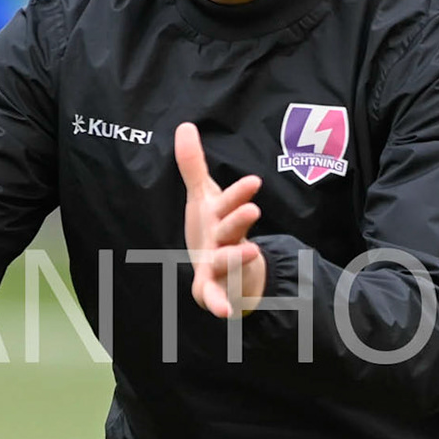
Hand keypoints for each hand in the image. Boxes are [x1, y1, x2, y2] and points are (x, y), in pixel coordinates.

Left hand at [174, 122, 265, 318]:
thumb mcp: (202, 196)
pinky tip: (222, 313)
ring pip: (227, 260)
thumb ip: (193, 165)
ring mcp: (221, 265)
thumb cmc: (215, 229)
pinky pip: (214, 295)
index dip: (240, 193)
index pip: (230, 201)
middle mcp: (226, 240)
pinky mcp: (212, 287)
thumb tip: (185, 125)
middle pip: (232, 228)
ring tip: (248, 251)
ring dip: (235, 257)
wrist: (227, 271)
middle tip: (252, 210)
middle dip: (240, 218)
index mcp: (222, 217)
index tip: (253, 182)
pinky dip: (219, 303)